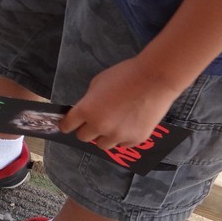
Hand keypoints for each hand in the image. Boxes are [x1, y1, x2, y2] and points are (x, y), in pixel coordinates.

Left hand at [59, 56, 182, 149]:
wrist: (155, 78)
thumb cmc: (125, 75)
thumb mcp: (97, 83)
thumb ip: (89, 101)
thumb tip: (86, 110)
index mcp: (87, 111)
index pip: (68, 126)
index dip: (66, 124)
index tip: (67, 124)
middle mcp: (100, 127)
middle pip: (84, 138)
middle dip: (86, 129)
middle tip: (93, 121)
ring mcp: (118, 135)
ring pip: (102, 145)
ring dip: (103, 136)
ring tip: (113, 124)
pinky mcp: (135, 139)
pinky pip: (122, 144)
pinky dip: (122, 137)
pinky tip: (128, 124)